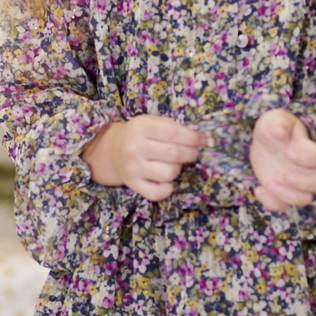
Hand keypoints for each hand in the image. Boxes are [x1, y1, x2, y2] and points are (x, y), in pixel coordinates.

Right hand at [83, 115, 204, 199]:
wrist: (113, 151)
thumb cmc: (140, 135)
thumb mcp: (151, 122)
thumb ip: (172, 128)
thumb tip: (199, 139)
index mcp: (140, 127)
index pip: (173, 133)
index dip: (192, 138)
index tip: (202, 140)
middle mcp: (134, 148)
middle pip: (173, 154)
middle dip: (191, 154)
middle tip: (194, 153)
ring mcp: (133, 168)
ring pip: (168, 173)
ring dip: (178, 169)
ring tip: (176, 164)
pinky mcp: (133, 184)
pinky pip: (156, 193)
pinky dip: (167, 189)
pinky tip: (168, 182)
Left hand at [249, 105, 315, 213]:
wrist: (264, 143)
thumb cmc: (274, 128)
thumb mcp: (274, 119)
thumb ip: (279, 122)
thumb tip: (281, 132)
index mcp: (308, 149)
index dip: (306, 157)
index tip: (289, 151)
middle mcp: (307, 169)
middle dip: (303, 182)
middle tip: (284, 174)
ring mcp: (296, 184)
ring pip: (305, 199)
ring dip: (288, 195)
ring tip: (272, 182)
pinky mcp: (282, 194)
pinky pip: (283, 207)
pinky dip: (271, 202)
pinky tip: (259, 188)